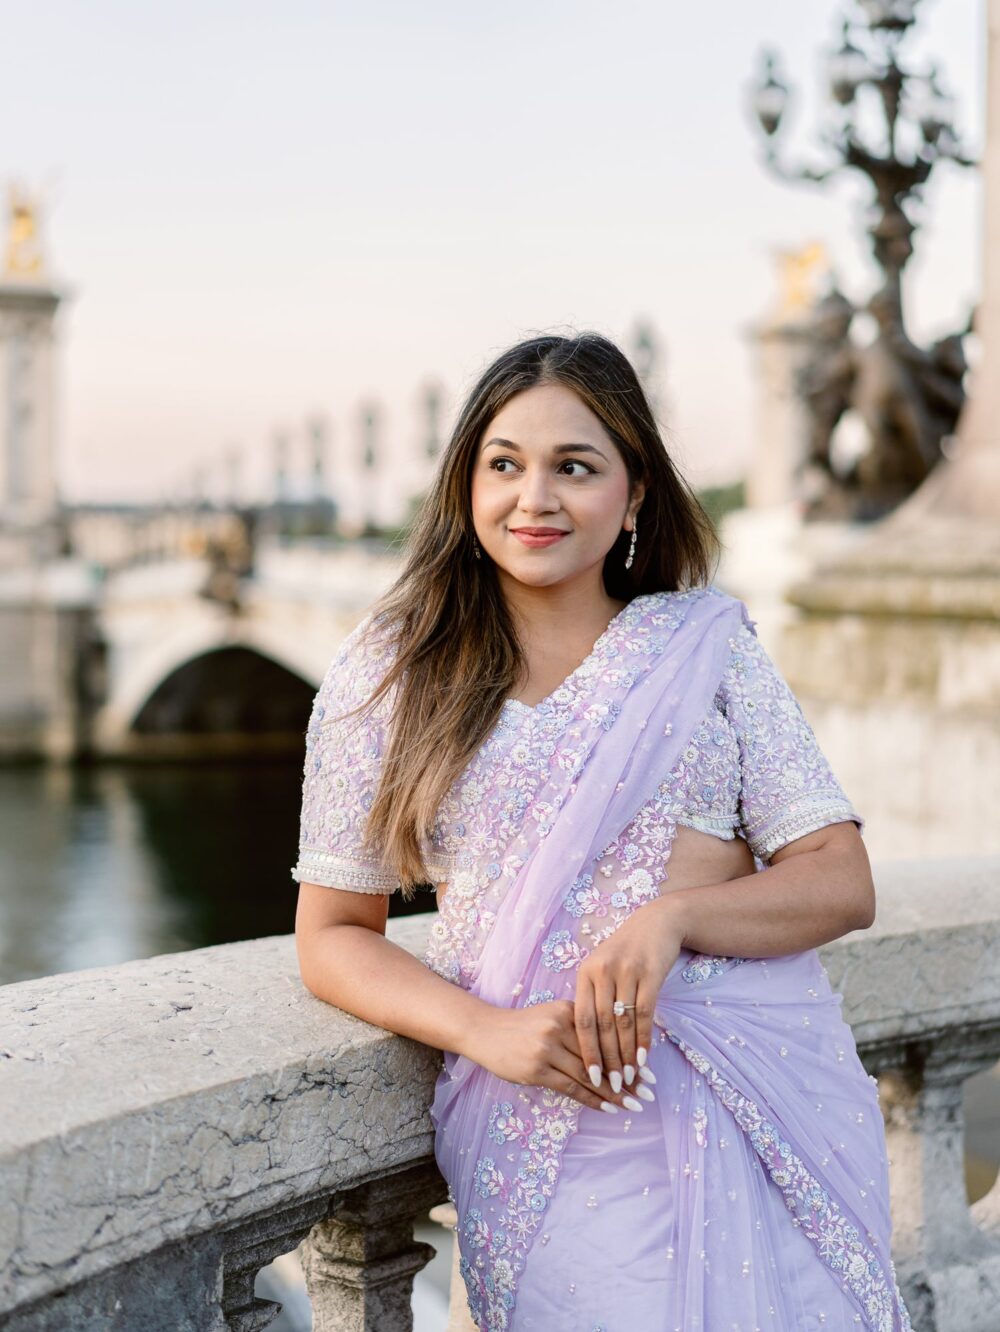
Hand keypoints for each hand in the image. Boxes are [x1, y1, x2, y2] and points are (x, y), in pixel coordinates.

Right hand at [462, 999, 636, 1115]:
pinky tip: (609, 1108)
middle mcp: (559, 1026)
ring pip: (589, 1075)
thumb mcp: (551, 1017)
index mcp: (568, 1010)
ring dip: (614, 1093)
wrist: (485, 1031)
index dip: (627, 1056)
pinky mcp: (537, 1069)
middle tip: (649, 1092)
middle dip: (628, 1077)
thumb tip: (612, 1054)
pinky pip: (571, 1087)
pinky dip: (593, 1100)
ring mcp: (547, 1048)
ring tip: (634, 1105)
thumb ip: (577, 1029)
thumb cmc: (522, 1027)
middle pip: (600, 1056)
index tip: (648, 1072)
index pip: (604, 1036)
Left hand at [573, 896, 684, 1097]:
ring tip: (629, 1078)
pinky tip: (645, 1059)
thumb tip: (587, 1041)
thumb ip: (593, 997)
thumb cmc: (625, 951)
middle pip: (602, 1025)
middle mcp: (603, 971)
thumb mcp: (602, 967)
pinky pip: (645, 1014)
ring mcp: (627, 972)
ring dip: (627, 1054)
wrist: (657, 923)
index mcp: (585, 972)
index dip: (586, 1050)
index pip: (582, 1019)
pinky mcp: (650, 973)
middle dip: (607, 1059)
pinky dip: (644, 1039)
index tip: (590, 1076)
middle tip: (612, 1085)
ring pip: (624, 1023)